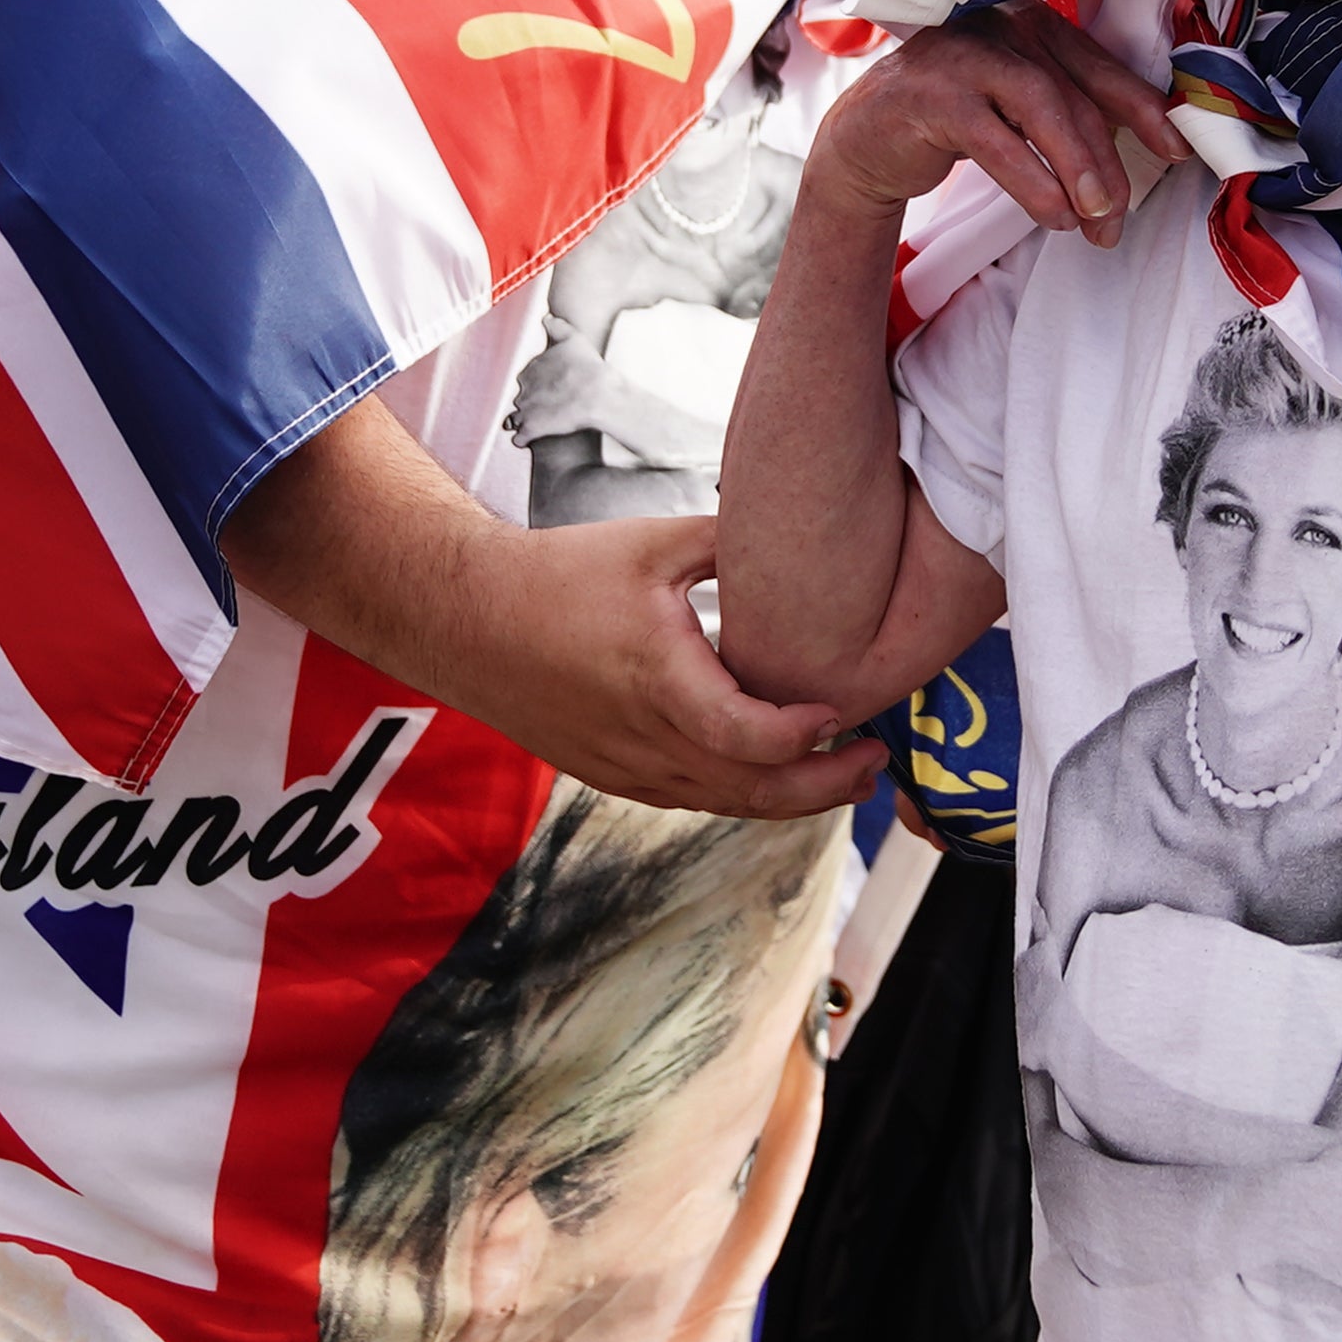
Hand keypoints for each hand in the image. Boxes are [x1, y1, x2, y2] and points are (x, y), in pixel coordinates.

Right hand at [458, 514, 891, 817]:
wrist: (467, 620)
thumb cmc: (555, 576)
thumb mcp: (651, 543)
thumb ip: (730, 544)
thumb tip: (798, 536)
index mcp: (657, 678)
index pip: (748, 737)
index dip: (805, 738)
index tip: (841, 713)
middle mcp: (643, 737)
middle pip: (753, 791)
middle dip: (825, 786)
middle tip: (874, 765)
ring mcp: (627, 766)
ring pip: (726, 804)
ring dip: (791, 799)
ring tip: (843, 778)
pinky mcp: (614, 776)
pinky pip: (693, 800)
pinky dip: (742, 794)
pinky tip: (773, 775)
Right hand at [812, 1, 1185, 244]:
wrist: (865, 138)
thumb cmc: (954, 122)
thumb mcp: (1016, 109)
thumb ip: (1068, 115)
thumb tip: (1140, 159)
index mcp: (1031, 22)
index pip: (1100, 65)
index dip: (1144, 109)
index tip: (1178, 151)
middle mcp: (1001, 25)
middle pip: (1075, 93)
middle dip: (1107, 163)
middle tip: (1119, 217)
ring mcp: (963, 54)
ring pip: (1042, 107)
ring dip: (1077, 170)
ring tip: (1094, 220)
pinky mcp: (930, 94)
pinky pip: (996, 140)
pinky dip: (1032, 182)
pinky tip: (1053, 215)